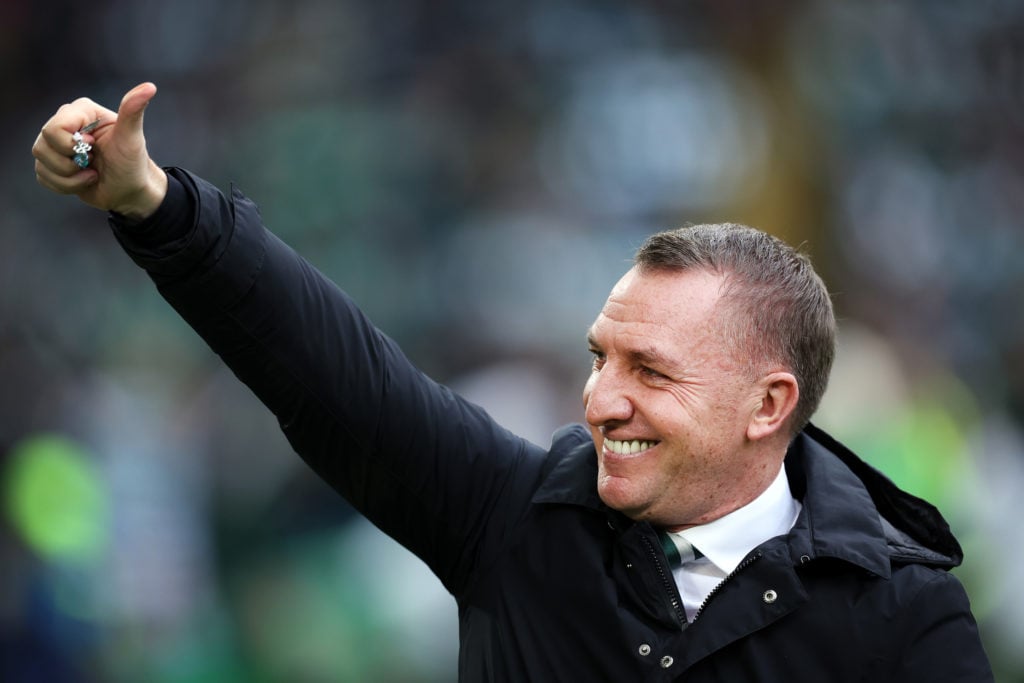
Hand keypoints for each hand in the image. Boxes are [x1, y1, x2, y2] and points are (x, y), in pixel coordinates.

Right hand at [32, 82, 167, 220]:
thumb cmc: (132, 162)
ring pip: (41, 162)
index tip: (94, 147)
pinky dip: (65, 186)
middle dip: (71, 163)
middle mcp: (64, 124)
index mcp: (80, 111)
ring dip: (70, 177)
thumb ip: (133, 111)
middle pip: (42, 145)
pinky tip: (84, 181)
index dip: (72, 144)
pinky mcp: (51, 163)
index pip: (54, 128)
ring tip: (91, 174)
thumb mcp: (132, 138)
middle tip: (93, 161)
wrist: (130, 190)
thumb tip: (149, 87)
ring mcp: (55, 144)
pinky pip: (43, 176)